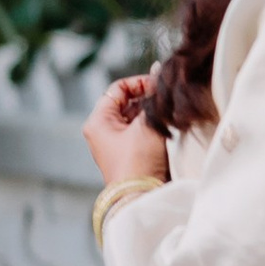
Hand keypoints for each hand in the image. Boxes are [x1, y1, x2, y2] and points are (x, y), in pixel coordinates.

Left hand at [84, 74, 168, 189]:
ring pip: (134, 116)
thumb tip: (158, 69)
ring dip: (151, 113)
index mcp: (98, 121)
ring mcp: (114, 143)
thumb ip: (153, 97)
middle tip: (166, 100)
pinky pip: (138, 131)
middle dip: (147, 98)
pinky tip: (165, 128)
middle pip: (126, 101)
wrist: (140, 196)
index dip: (140, 83)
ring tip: (166, 115)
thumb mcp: (146, 124)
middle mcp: (102, 130)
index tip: (159, 86)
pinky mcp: (127, 153)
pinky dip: (151, 126)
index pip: (118, 88)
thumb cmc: (138, 161)